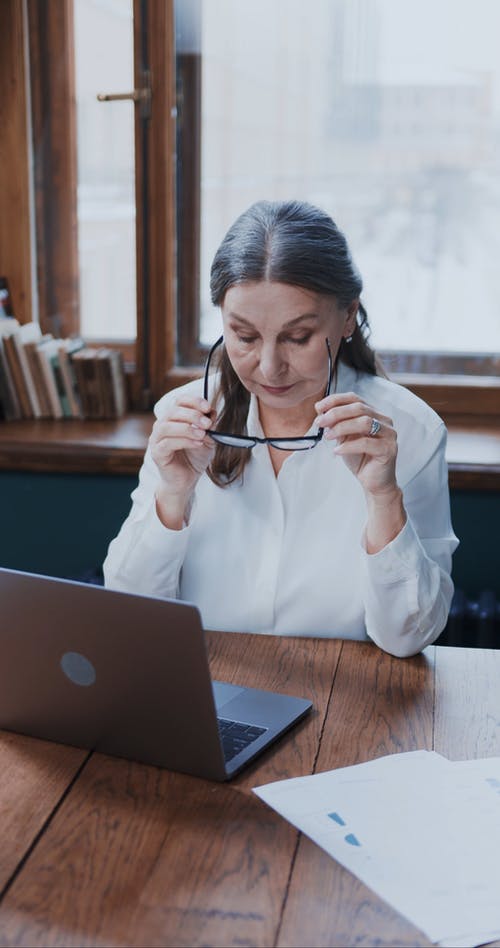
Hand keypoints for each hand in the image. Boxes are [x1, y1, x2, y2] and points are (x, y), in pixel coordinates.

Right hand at [150, 395, 214, 524]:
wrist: (187, 480)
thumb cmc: (194, 458)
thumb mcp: (207, 438)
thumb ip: (209, 425)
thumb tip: (212, 412)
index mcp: (173, 418)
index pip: (179, 401)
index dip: (193, 401)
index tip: (208, 407)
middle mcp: (162, 425)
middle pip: (173, 411)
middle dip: (192, 415)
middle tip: (207, 423)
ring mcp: (157, 439)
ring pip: (167, 426)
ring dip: (187, 428)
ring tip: (202, 434)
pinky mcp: (157, 453)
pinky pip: (168, 443)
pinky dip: (184, 441)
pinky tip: (197, 443)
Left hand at [315, 391, 398, 498]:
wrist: (373, 483)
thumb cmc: (360, 458)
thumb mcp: (344, 438)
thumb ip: (337, 424)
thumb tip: (321, 412)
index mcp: (374, 414)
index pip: (355, 398)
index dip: (335, 400)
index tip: (318, 407)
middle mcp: (384, 421)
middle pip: (359, 408)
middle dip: (336, 413)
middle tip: (320, 422)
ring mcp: (389, 434)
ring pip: (364, 422)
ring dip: (342, 427)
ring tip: (328, 436)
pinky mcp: (389, 449)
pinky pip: (367, 443)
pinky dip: (348, 446)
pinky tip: (337, 451)